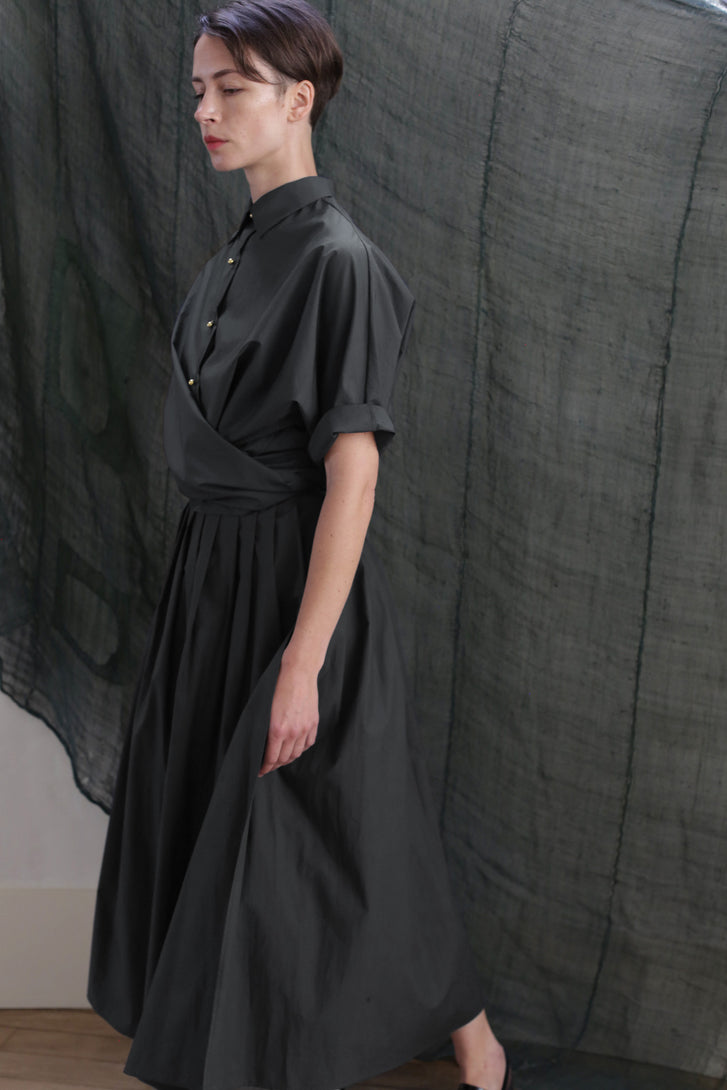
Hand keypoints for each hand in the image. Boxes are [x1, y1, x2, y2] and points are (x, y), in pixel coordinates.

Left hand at [258, 657, 318, 775]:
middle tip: (268, 766)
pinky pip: (308, 743)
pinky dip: (301, 749)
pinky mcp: (313, 723)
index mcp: (277, 730)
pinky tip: (296, 748)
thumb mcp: (265, 709)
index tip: (261, 771)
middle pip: (284, 758)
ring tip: (281, 759)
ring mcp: (305, 728)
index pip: (271, 757)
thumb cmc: (278, 687)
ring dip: (288, 759)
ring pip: (297, 753)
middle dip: (275, 765)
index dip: (265, 767)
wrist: (299, 673)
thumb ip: (266, 729)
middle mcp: (292, 732)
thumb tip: (262, 744)